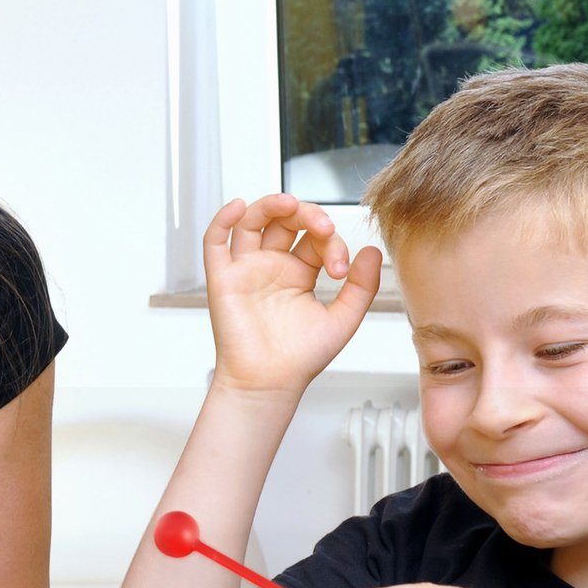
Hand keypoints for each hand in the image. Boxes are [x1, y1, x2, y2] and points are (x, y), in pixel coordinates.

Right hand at [205, 193, 381, 395]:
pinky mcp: (222, 279)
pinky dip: (223, 219)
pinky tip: (239, 206)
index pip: (315, 239)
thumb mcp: (343, 319)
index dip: (332, 243)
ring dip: (270, 205)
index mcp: (299, 273)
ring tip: (288, 203)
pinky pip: (215, 241)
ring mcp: (246, 269)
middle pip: (285, 220)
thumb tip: (371, 251)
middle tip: (324, 227)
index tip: (341, 270)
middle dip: (307, 214)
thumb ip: (361, 286)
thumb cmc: (300, 358)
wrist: (269, 383)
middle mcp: (271, 266)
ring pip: (252, 221)